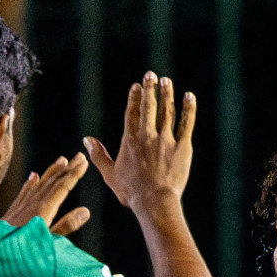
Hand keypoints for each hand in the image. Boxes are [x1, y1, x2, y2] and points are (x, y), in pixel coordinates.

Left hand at [2, 153, 91, 235]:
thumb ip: (66, 225)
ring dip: (52, 171)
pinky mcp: (12, 212)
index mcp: (43, 209)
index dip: (74, 174)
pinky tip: (32, 176)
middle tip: (79, 156)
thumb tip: (85, 211)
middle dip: (67, 168)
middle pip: (53, 181)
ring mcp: (21, 206)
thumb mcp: (49, 241)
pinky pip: (24, 192)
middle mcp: (32, 203)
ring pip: (39, 183)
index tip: (84, 162)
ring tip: (61, 160)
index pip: (62, 187)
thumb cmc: (23, 252)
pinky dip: (30, 183)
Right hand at [84, 71, 195, 214]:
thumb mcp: (110, 174)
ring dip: (167, 94)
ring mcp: (166, 140)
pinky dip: (189, 109)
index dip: (134, 98)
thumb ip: (99, 155)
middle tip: (151, 75)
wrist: (154, 201)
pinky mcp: (182, 147)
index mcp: (130, 141)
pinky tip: (189, 96)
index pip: (131, 113)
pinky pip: (186, 124)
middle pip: (148, 107)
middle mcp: (147, 136)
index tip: (136, 86)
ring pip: (167, 111)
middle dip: (150, 88)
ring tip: (166, 81)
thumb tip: (87, 140)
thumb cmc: (131, 192)